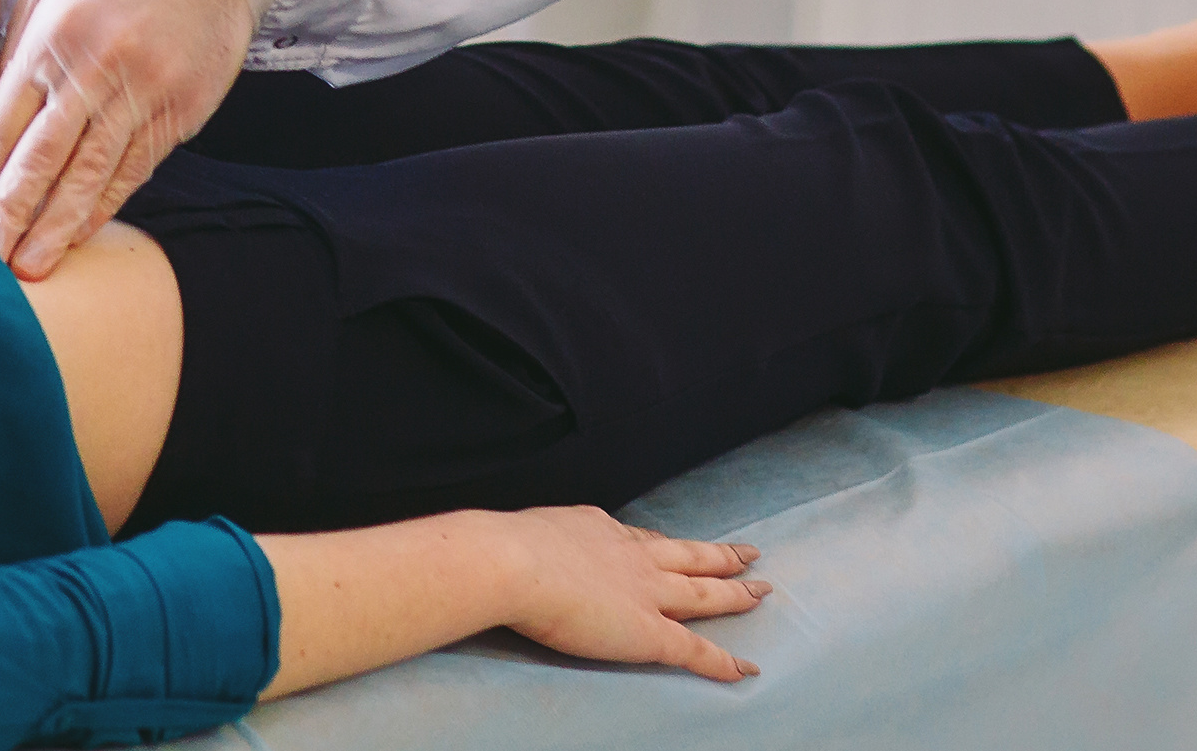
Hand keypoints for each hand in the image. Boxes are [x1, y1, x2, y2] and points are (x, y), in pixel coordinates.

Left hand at [0, 0, 279, 277]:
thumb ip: (16, 50)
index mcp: (49, 36)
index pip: (1, 123)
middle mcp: (92, 67)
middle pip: (39, 158)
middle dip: (6, 215)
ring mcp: (140, 91)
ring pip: (88, 174)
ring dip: (54, 226)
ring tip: (29, 264)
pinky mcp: (180, 108)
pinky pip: (134, 168)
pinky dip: (104, 204)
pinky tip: (80, 232)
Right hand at [253, 507, 761, 697]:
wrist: (499, 561)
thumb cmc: (483, 551)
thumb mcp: (490, 539)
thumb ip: (478, 550)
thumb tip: (431, 551)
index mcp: (588, 527)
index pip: (634, 534)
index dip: (663, 538)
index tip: (682, 536)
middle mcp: (624, 551)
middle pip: (684, 551)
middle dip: (717, 552)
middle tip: (751, 549)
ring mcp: (642, 590)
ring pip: (703, 590)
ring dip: (735, 591)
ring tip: (765, 589)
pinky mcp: (648, 631)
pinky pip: (697, 650)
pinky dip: (724, 660)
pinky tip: (749, 669)